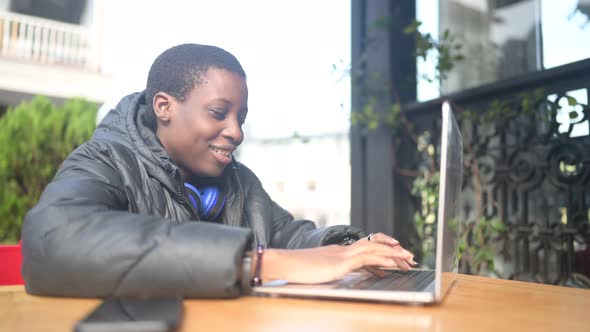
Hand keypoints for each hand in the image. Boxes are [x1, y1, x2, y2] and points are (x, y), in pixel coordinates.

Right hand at [259, 237, 416, 283]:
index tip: (396, 257)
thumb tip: (342, 273)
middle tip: (409, 257)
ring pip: (375, 249)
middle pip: (374, 244)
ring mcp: (343, 254)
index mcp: (339, 252)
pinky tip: (393, 264)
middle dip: (394, 250)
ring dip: (394, 254)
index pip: (366, 248)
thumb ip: (333, 270)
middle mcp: (343, 249)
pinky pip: (367, 258)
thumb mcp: (320, 271)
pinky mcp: (341, 262)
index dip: (383, 250)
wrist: (284, 264)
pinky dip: (383, 259)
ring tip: (408, 259)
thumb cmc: (297, 270)